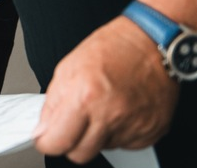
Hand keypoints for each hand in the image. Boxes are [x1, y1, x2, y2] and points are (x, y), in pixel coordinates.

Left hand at [33, 16, 178, 162]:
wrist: (152, 43)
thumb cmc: (112, 48)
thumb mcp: (68, 68)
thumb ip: (53, 103)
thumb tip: (43, 129)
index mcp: (86, 98)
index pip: (58, 142)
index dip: (48, 142)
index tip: (47, 138)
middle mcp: (111, 116)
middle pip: (80, 154)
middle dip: (71, 142)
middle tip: (74, 123)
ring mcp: (134, 126)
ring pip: (103, 148)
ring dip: (98, 134)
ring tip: (104, 106)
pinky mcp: (152, 132)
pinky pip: (126, 144)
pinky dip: (120, 132)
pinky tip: (121, 109)